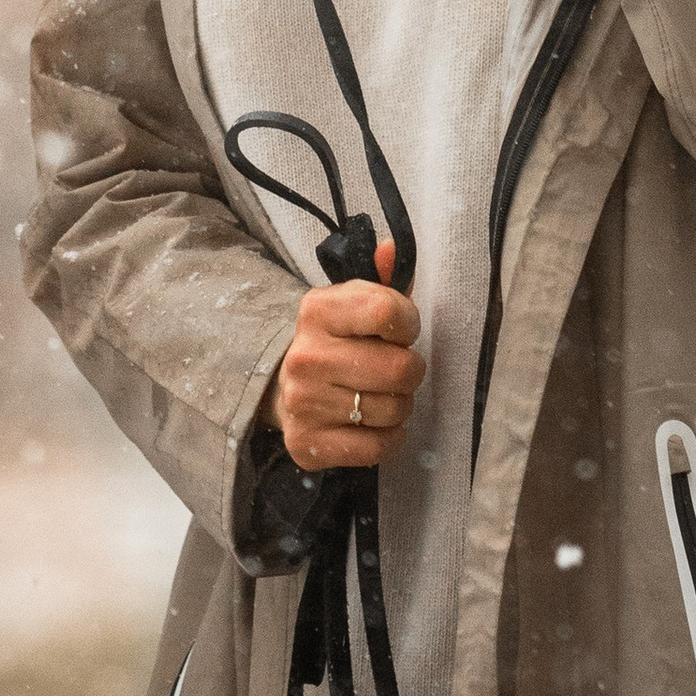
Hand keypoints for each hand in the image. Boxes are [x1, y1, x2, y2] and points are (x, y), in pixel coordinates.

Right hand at [265, 241, 423, 471]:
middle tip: (395, 369)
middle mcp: (306, 355)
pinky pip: (378, 447)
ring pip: (393, 410)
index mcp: (317, 310)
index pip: (388, 311)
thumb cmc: (337, 341)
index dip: (408, 323)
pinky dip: (388, 438)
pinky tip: (373, 423)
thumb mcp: (355, 303)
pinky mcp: (307, 443)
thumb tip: (392, 248)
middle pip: (400, 369)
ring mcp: (303, 403)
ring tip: (380, 394)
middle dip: (410, 370)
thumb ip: (383, 280)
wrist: (285, 387)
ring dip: (399, 405)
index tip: (399, 330)